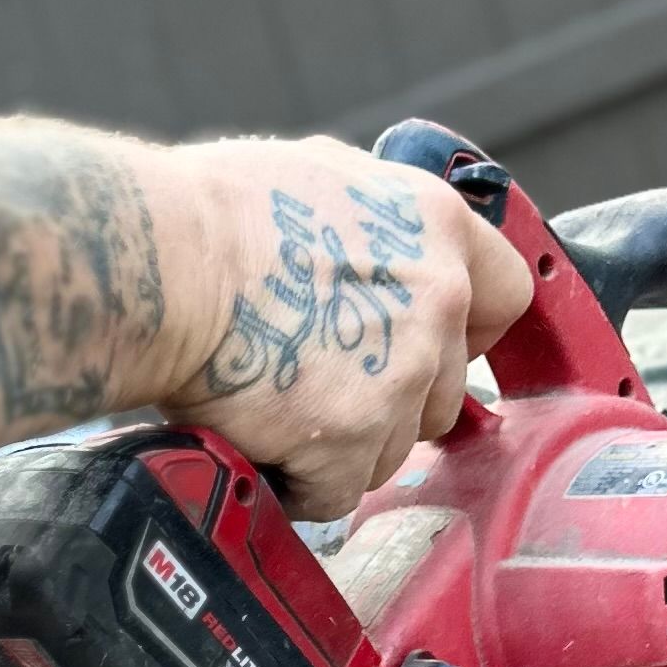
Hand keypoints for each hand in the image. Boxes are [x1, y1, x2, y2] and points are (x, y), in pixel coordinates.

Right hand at [126, 141, 534, 518]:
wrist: (162, 263)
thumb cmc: (213, 212)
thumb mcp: (321, 176)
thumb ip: (377, 220)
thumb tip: (379, 243)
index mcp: (434, 226)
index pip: (505, 296)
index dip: (465, 329)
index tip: (429, 343)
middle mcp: (435, 300)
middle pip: (442, 390)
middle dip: (389, 399)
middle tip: (320, 380)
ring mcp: (397, 375)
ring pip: (389, 447)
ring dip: (338, 442)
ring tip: (275, 405)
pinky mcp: (348, 440)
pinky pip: (336, 490)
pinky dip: (297, 480)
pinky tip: (258, 441)